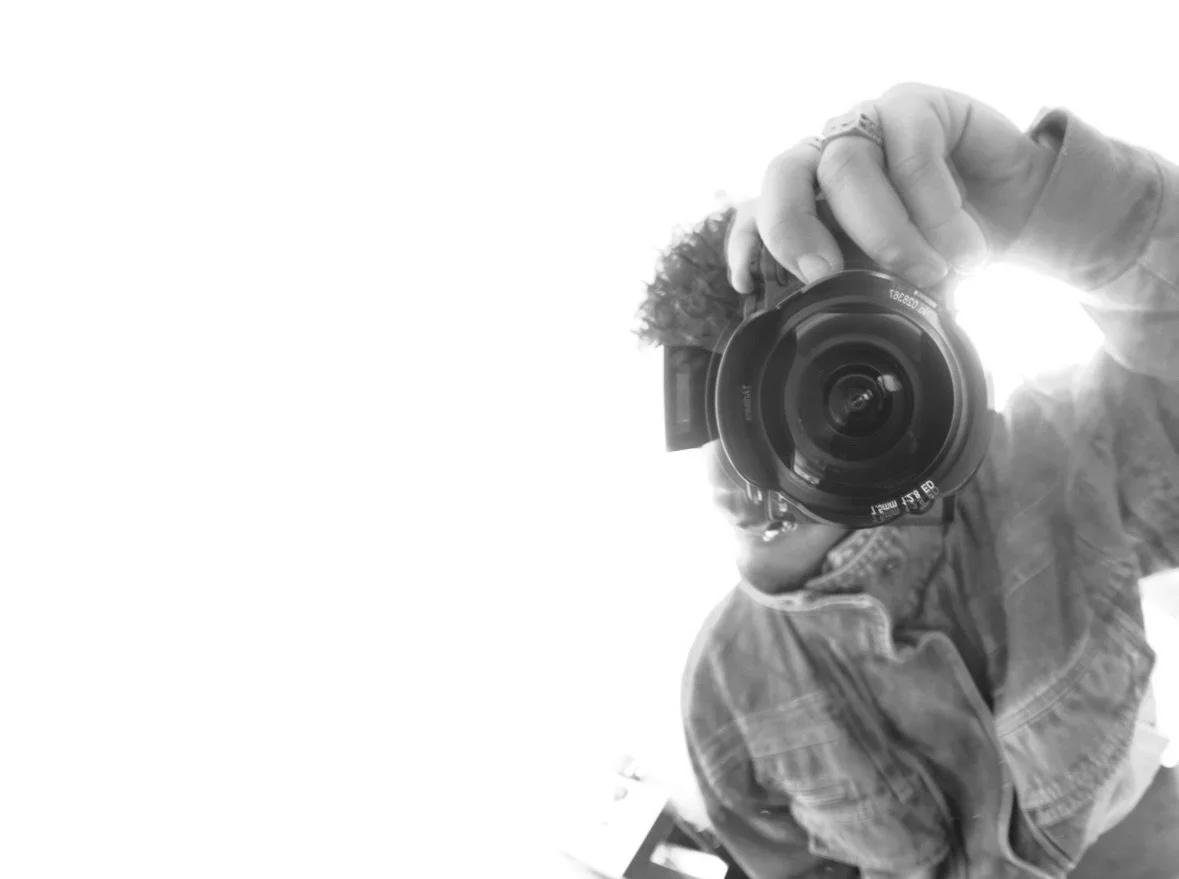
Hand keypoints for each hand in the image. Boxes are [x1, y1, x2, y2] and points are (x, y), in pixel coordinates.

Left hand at [727, 82, 1058, 292]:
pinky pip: (911, 151)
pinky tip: (967, 247)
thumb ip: (861, 292)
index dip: (743, 244)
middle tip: (826, 276)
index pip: (755, 212)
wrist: (1022, 213)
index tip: (747, 286)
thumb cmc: (944, 250)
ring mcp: (868, 125)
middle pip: (782, 175)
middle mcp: (829, 158)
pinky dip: (938, 209)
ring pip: (847, 166)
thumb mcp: (896, 284)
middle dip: (794, 229)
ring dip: (890, 233)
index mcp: (810, 201)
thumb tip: (842, 329)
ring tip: (936, 274)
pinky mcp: (916, 105)